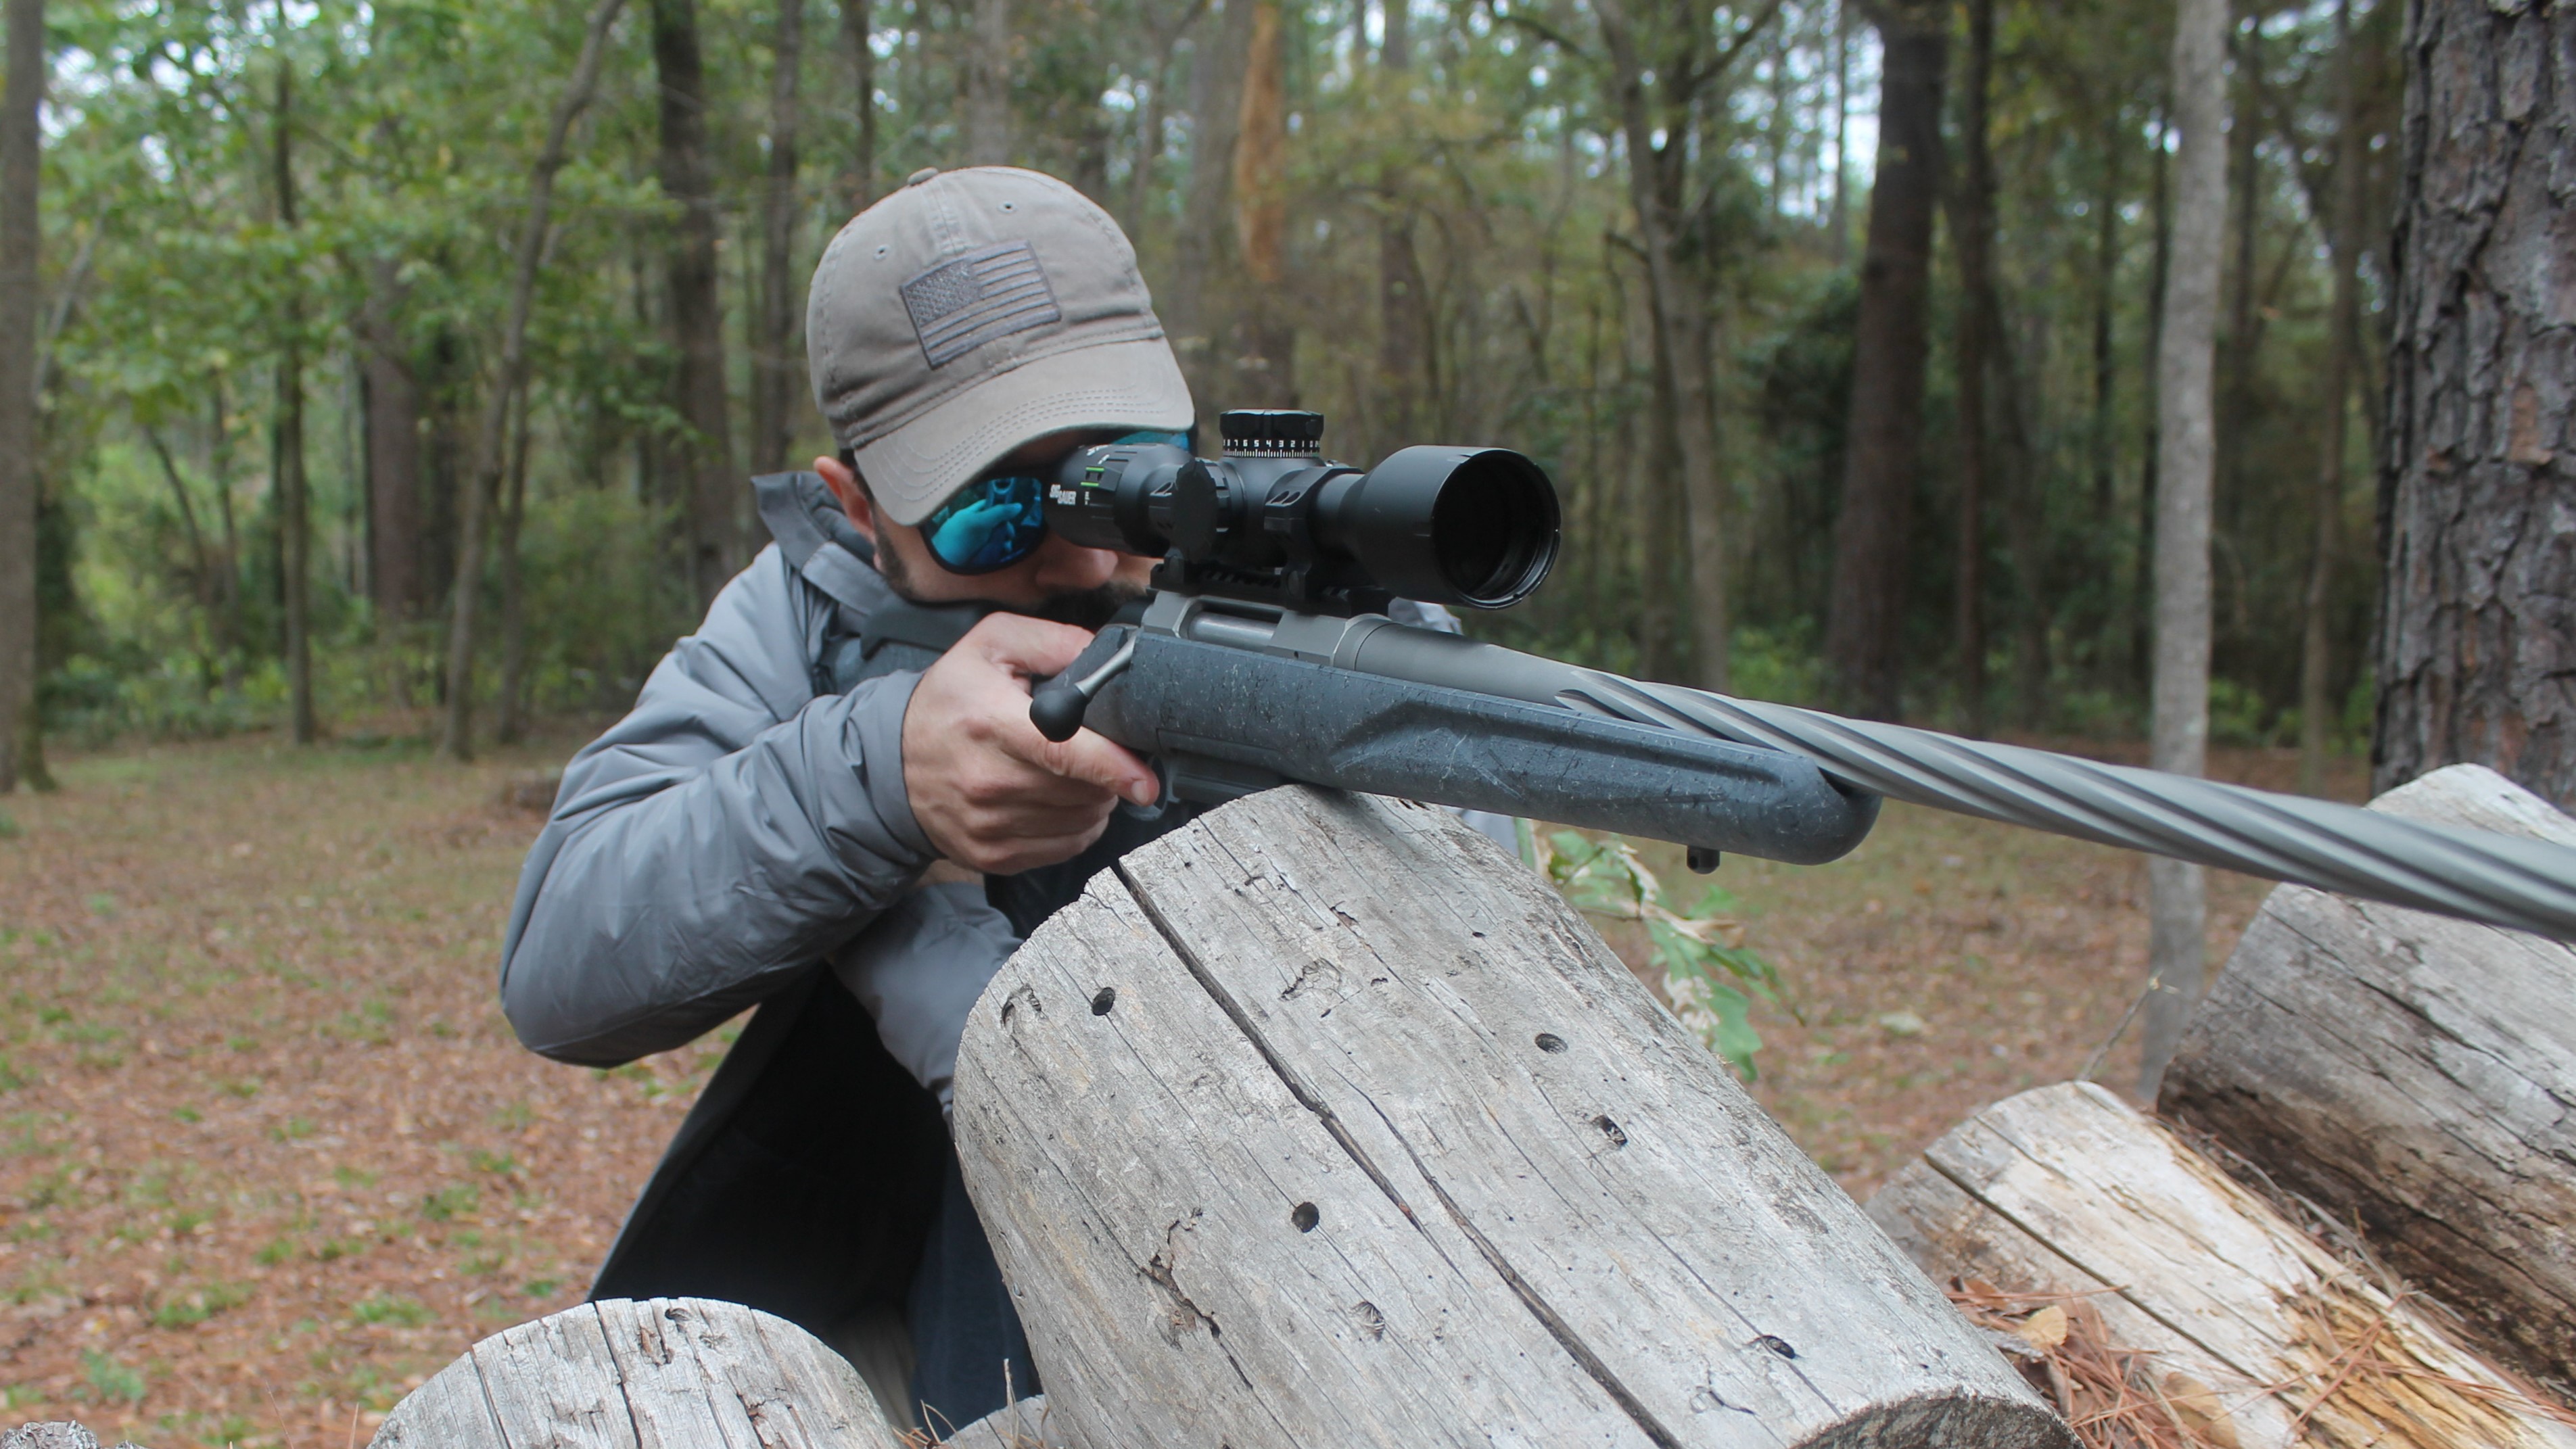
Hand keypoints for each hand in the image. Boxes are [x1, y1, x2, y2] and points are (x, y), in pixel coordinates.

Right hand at [901, 614, 1160, 874]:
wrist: (891, 761)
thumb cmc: (948, 701)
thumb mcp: (991, 644)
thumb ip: (1054, 641)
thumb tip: (1105, 657)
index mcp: (989, 722)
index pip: (1063, 752)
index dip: (1113, 766)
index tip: (1145, 780)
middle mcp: (987, 779)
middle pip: (1082, 790)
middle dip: (1107, 773)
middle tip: (1096, 751)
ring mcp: (989, 824)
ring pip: (1081, 821)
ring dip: (1095, 800)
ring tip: (1074, 773)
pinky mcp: (994, 855)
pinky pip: (1065, 847)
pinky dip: (1077, 826)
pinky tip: (1060, 800)